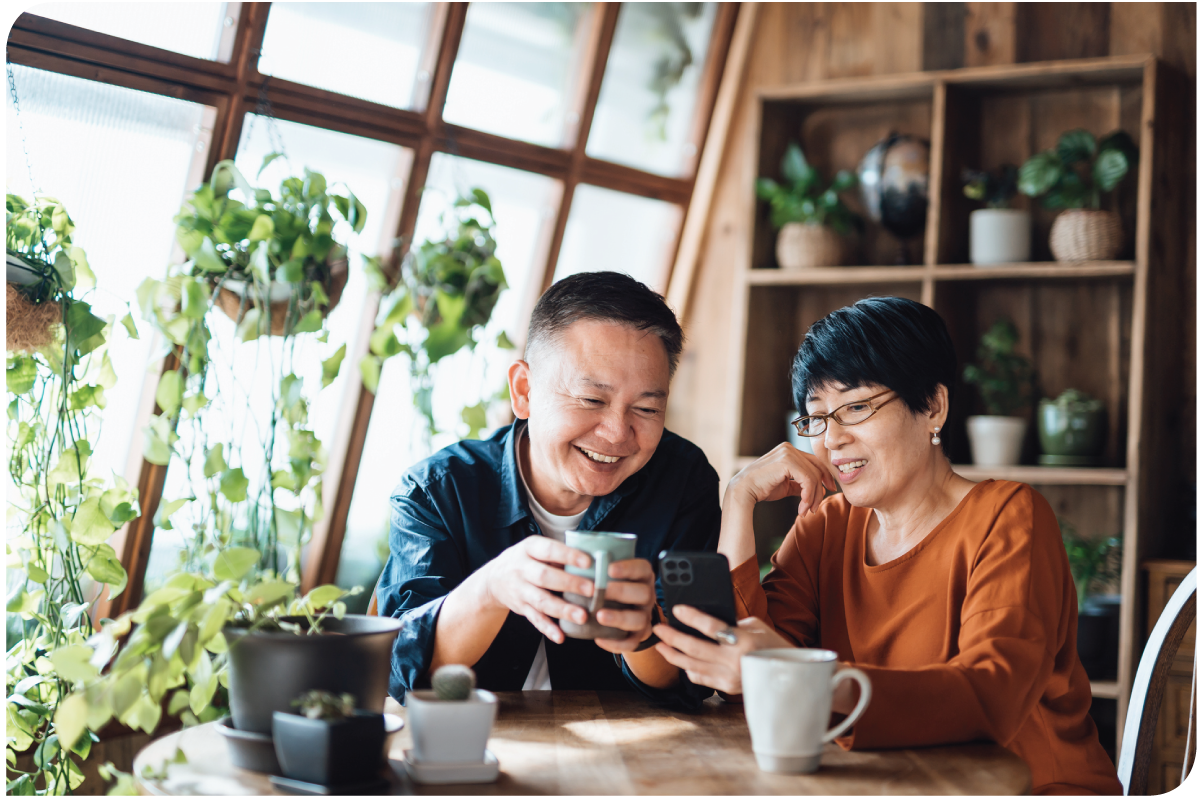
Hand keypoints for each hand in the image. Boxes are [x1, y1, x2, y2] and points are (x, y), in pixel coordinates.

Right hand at [481, 537, 596, 643]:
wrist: (494, 579)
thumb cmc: (526, 560)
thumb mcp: (536, 548)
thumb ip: (559, 554)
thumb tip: (594, 560)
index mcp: (529, 548)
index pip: (549, 550)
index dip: (568, 555)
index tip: (588, 561)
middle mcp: (522, 569)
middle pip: (545, 577)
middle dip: (569, 583)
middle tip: (591, 590)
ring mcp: (520, 590)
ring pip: (541, 601)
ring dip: (562, 610)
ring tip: (582, 616)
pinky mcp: (521, 608)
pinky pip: (535, 620)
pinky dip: (548, 629)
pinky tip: (561, 636)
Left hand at [591, 558, 656, 654]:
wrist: (624, 610)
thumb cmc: (612, 586)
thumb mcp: (611, 573)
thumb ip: (600, 565)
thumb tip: (576, 554)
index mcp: (642, 576)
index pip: (643, 568)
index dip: (628, 568)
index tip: (609, 569)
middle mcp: (647, 595)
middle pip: (644, 593)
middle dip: (622, 592)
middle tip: (601, 591)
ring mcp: (644, 616)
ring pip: (639, 619)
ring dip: (619, 617)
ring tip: (599, 616)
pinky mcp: (638, 635)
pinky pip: (632, 642)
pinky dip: (616, 643)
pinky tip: (599, 639)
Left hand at [652, 605, 794, 693]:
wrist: (788, 674)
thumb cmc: (772, 644)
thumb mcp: (756, 626)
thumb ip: (732, 622)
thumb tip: (705, 620)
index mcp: (744, 641)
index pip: (712, 627)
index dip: (692, 617)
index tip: (676, 610)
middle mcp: (735, 661)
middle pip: (694, 648)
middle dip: (672, 637)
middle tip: (658, 628)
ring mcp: (729, 677)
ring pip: (692, 665)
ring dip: (673, 654)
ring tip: (660, 644)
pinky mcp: (727, 688)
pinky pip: (700, 677)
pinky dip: (687, 668)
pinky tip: (679, 659)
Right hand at [725, 442, 837, 517]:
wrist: (744, 490)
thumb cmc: (762, 488)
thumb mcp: (786, 485)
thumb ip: (800, 484)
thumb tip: (819, 490)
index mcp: (789, 450)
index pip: (814, 462)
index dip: (825, 476)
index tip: (829, 490)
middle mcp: (789, 448)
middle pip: (816, 468)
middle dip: (820, 490)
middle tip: (815, 508)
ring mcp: (788, 453)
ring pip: (813, 476)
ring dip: (813, 497)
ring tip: (806, 511)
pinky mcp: (787, 462)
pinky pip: (807, 480)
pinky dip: (808, 495)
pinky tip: (802, 506)